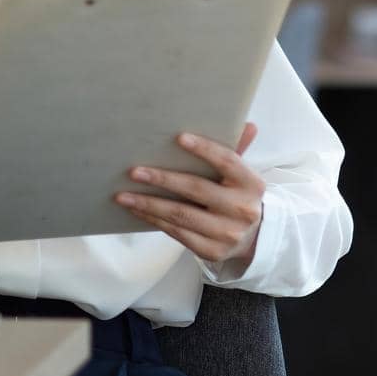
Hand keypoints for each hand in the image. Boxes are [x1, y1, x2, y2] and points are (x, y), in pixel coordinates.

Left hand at [117, 123, 264, 263]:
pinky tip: (138, 211)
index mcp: (252, 184)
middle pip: (197, 189)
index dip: (204, 149)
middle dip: (163, 179)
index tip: (179, 138)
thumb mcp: (241, 175)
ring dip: (149, 204)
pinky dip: (155, 220)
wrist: (253, 238)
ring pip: (181, 214)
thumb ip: (238, 150)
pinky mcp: (212, 251)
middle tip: (134, 172)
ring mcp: (227, 233)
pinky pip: (177, 232)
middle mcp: (242, 209)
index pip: (227, 161)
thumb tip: (247, 124)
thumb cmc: (239, 197)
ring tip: (124, 196)